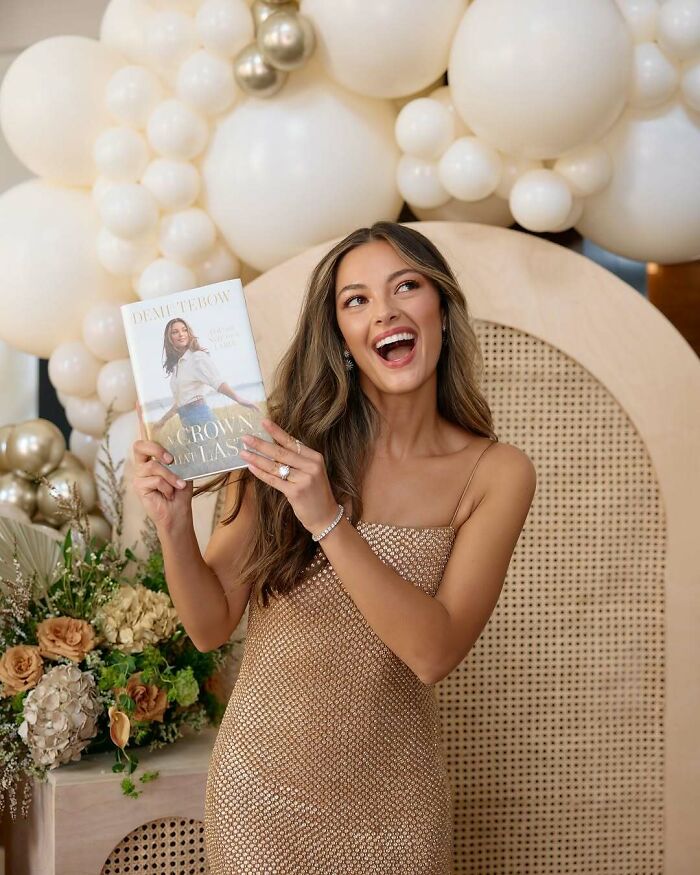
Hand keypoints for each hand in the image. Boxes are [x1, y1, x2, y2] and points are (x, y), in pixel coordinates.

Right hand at [132, 402, 192, 531]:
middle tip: (171, 459)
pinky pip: (155, 481)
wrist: (179, 513)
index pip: (145, 433)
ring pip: (154, 467)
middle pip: (140, 445)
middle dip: (157, 449)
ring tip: (179, 486)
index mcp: (153, 455)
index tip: (140, 402)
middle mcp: (142, 462)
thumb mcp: (186, 468)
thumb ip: (184, 454)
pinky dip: (168, 488)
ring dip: (172, 477)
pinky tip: (169, 495)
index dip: (141, 418)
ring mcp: (139, 474)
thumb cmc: (181, 490)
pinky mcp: (138, 487)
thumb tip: (195, 436)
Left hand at [239, 418, 338, 535]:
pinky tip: (251, 467)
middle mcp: (311, 466)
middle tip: (245, 437)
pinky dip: (261, 473)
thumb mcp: (312, 472)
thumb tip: (273, 447)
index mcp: (315, 457)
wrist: (325, 516)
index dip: (277, 431)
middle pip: (281, 452)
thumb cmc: (315, 493)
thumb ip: (297, 460)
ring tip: (243, 452)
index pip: (292, 442)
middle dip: (261, 444)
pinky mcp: (295, 492)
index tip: (263, 422)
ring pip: (275, 466)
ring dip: (257, 458)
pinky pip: (274, 480)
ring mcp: (304, 479)